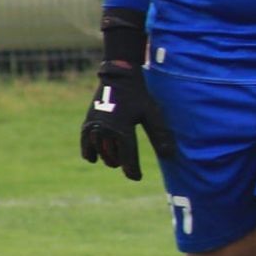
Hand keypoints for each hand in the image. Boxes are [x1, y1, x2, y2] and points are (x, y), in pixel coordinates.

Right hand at [79, 61, 175, 181]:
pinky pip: (86, 146)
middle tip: (128, 164)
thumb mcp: (152, 114)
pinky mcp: (87, 123)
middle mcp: (106, 130)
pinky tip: (96, 156)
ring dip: (108, 158)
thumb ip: (159, 135)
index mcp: (123, 129)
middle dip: (122, 163)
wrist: (118, 78)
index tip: (136, 177)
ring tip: (116, 158)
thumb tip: (169, 156)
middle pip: (114, 157)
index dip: (132, 171)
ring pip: (100, 153)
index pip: (128, 158)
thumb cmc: (139, 97)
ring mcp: (94, 127)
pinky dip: (90, 153)